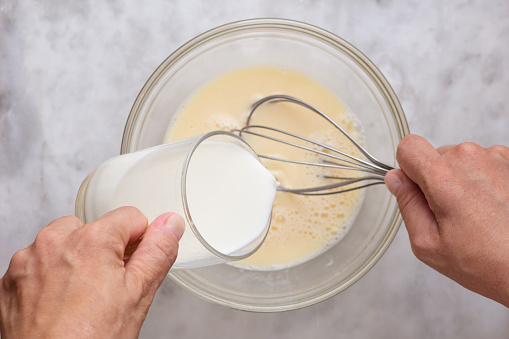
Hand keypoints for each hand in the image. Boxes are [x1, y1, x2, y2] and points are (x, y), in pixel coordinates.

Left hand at [0, 207, 184, 337]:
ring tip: (83, 298)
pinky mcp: (11, 278)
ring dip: (76, 260)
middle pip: (95, 228)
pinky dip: (51, 275)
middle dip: (105, 251)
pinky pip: (40, 262)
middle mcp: (54, 241)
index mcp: (91, 239)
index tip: (132, 268)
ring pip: (65, 243)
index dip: (139, 242)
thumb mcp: (139, 294)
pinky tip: (61, 303)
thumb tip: (170, 224)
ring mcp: (28, 260)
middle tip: (108, 288)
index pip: (130, 217)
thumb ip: (158, 251)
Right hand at [385, 134, 508, 306]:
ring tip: (477, 214)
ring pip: (461, 160)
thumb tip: (396, 180)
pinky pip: (484, 163)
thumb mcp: (428, 243)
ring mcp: (496, 157)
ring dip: (462, 180)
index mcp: (443, 176)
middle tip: (450, 214)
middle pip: (435, 156)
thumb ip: (407, 205)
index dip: (407, 168)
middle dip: (435, 179)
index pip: (408, 147)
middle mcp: (470, 158)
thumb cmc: (487, 262)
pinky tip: (493, 208)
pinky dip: (484, 181)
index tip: (415, 188)